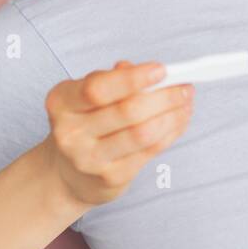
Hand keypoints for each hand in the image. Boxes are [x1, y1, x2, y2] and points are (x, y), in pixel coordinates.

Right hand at [42, 60, 193, 207]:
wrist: (67, 174)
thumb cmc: (84, 124)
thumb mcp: (87, 97)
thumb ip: (114, 80)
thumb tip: (150, 72)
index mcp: (62, 103)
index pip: (97, 88)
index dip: (132, 78)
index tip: (161, 70)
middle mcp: (70, 132)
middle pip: (127, 111)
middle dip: (164, 97)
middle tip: (185, 87)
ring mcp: (89, 159)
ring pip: (142, 133)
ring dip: (172, 115)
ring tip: (186, 103)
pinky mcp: (110, 178)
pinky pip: (149, 151)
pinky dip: (171, 133)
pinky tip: (178, 121)